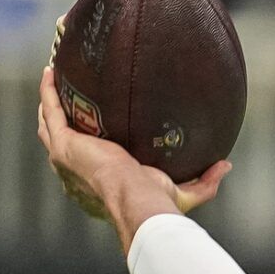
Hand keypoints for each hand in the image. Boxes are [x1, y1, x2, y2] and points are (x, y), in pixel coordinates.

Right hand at [35, 67, 228, 243]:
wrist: (137, 198)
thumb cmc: (157, 200)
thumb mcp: (184, 192)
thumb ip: (204, 181)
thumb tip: (225, 166)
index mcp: (101, 179)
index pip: (90, 157)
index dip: (89, 139)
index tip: (97, 120)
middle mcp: (79, 168)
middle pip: (63, 135)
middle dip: (62, 115)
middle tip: (67, 92)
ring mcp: (67, 155)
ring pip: (51, 122)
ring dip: (51, 99)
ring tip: (53, 76)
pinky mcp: (64, 143)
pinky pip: (52, 110)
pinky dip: (49, 91)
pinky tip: (51, 72)